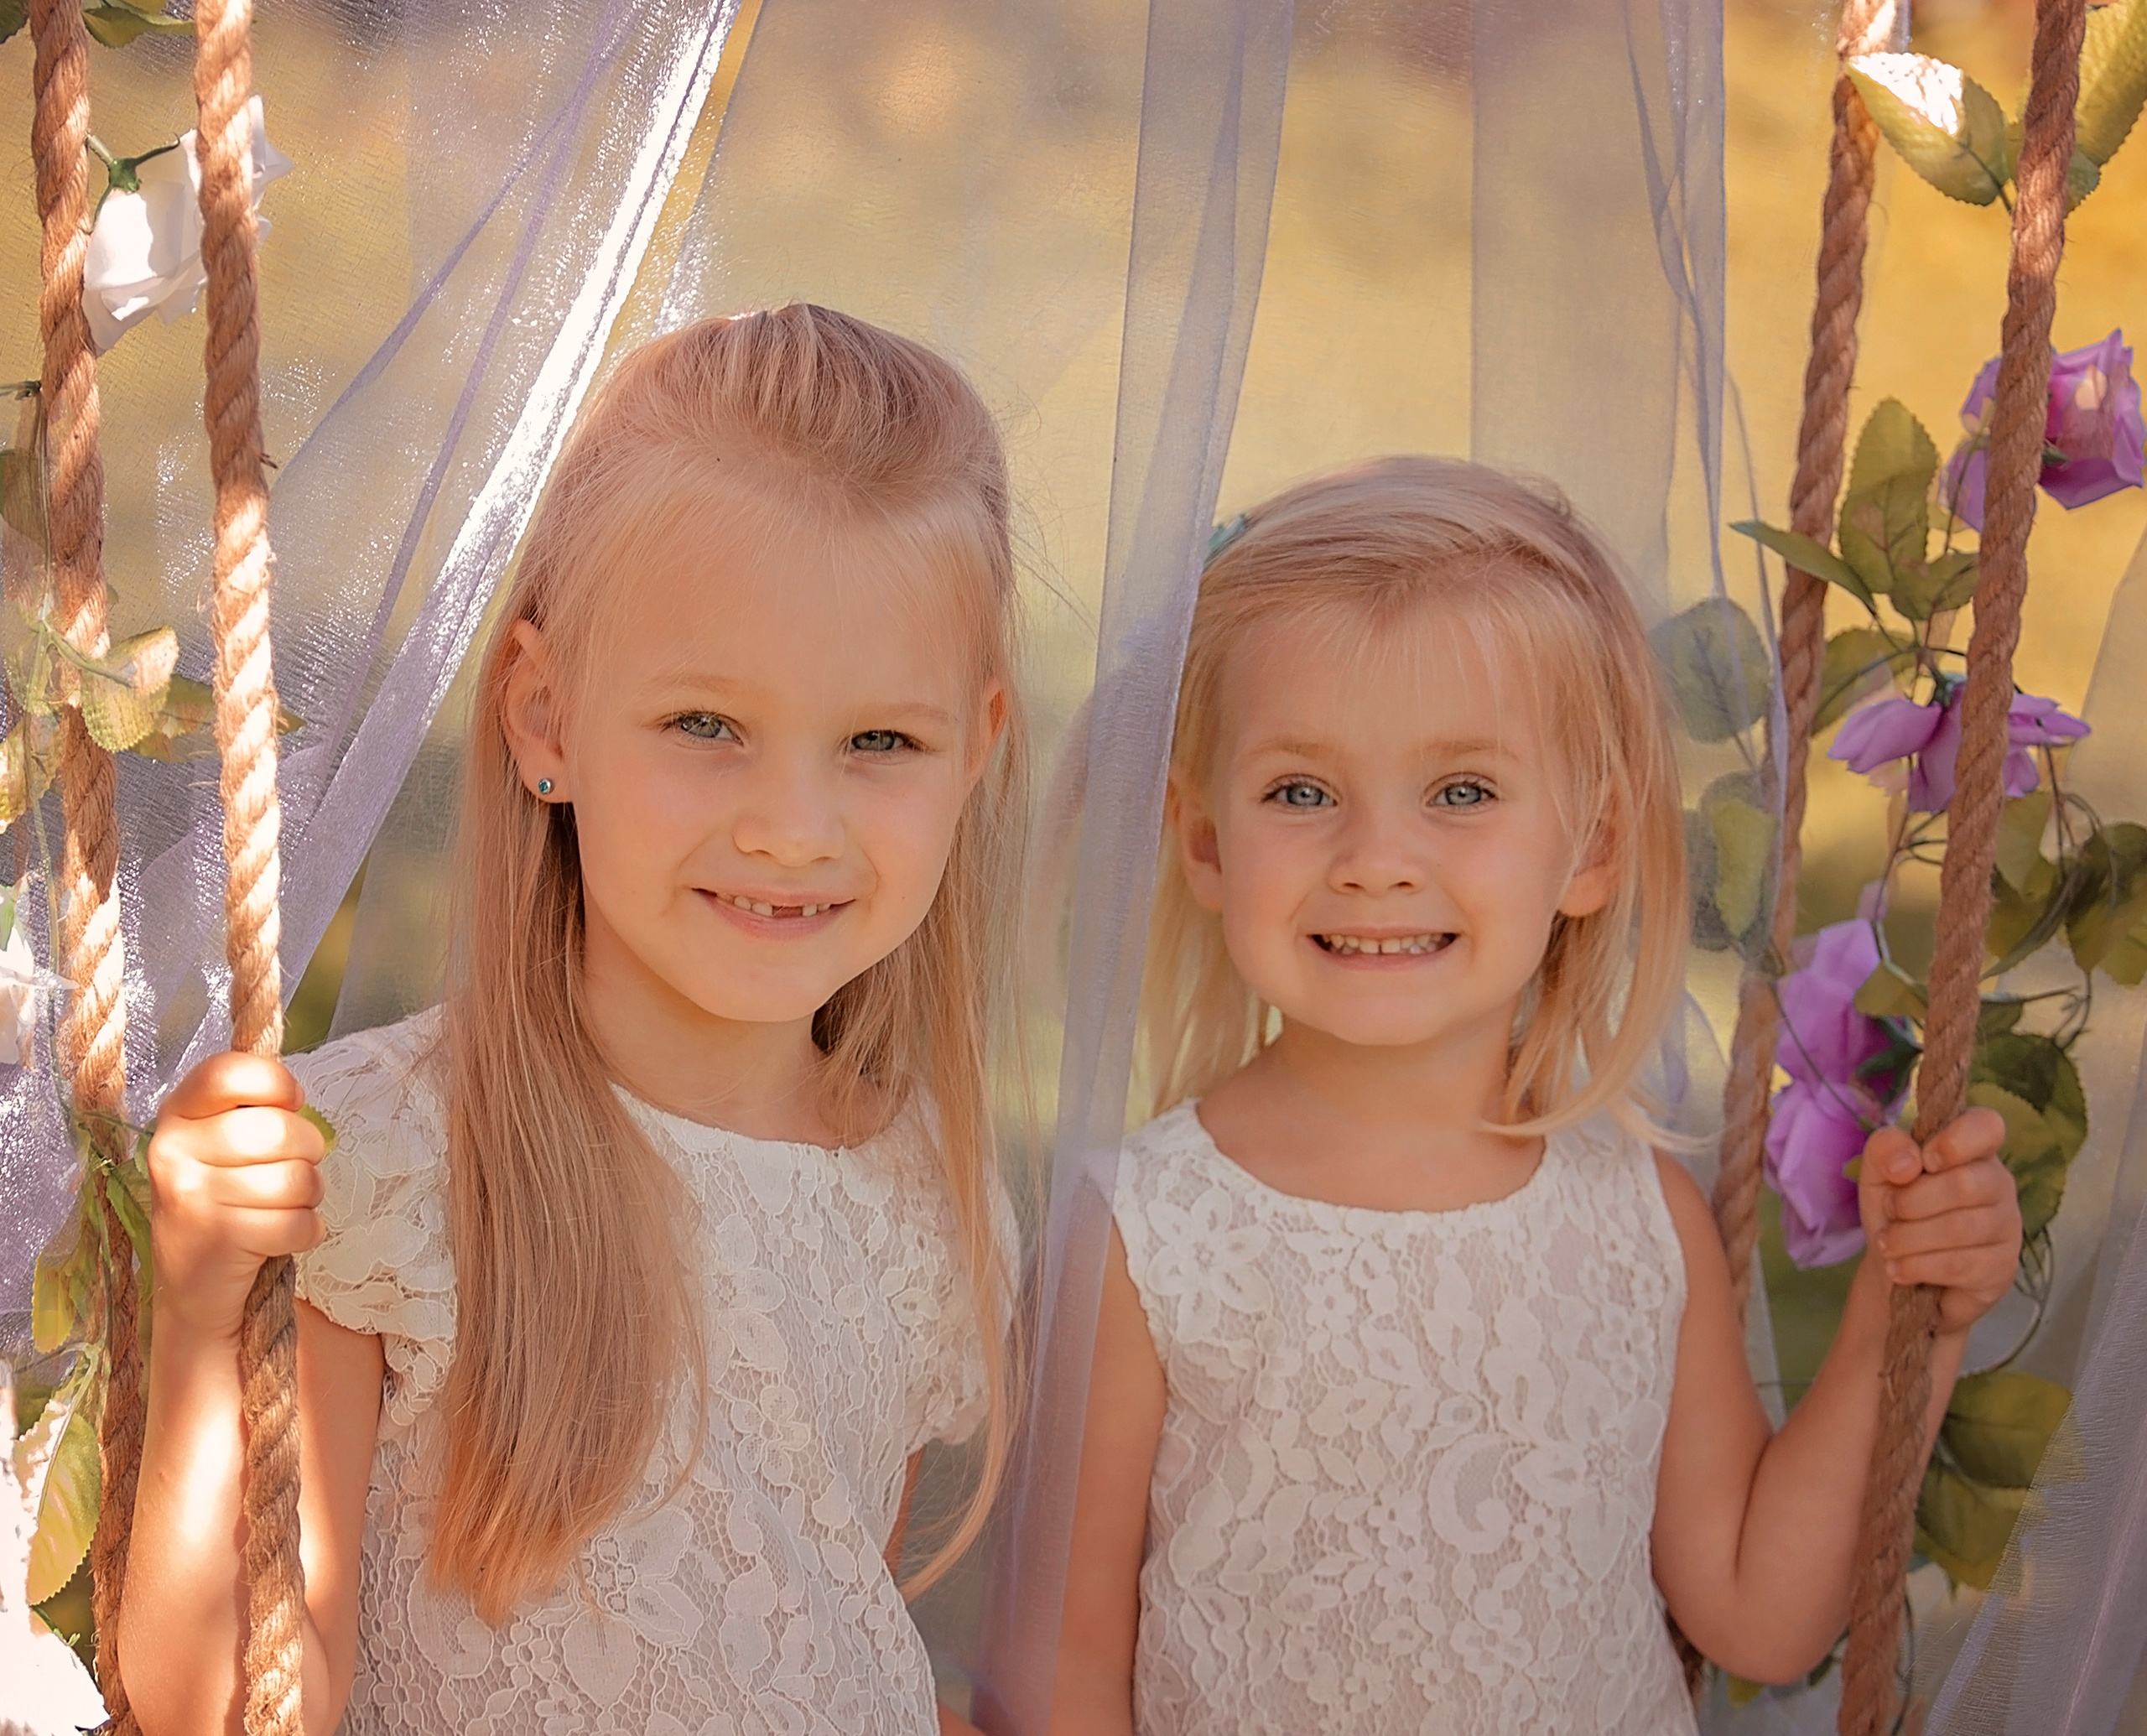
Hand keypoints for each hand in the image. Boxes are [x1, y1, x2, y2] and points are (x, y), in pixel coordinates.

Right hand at [147, 1052, 326, 1343]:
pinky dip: (307, 1231)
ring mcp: (190, 1195)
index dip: (276, 1082)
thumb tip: (294, 1094)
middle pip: (279, 1130)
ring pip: (296, 1178)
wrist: (193, 1286)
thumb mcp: (221, 1144)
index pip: (229, 1072)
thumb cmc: (224, 1200)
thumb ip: (251, 1110)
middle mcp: (172, 1150)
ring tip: (285, 1205)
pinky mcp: (216, 1238)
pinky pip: (298, 1222)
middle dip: (308, 1151)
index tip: (290, 1103)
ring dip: (309, 1195)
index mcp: (176, 1115)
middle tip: (295, 1169)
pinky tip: (284, 1234)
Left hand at [1857, 1106, 2021, 1336]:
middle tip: (1890, 1212)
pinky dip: (1917, 1267)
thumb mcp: (1877, 1174)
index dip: (1955, 1141)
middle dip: (1911, 1202)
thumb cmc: (1896, 1213)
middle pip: (1965, 1184)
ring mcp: (2006, 1228)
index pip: (1988, 1126)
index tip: (1925, 1162)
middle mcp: (1998, 1185)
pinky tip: (1899, 1269)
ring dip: (1907, 1238)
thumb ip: (1885, 1150)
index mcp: (1972, 1151)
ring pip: (1959, 1228)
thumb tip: (1907, 1163)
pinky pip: (1959, 1265)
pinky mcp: (2002, 1268)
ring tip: (1888, 1244)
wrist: (1899, 1271)